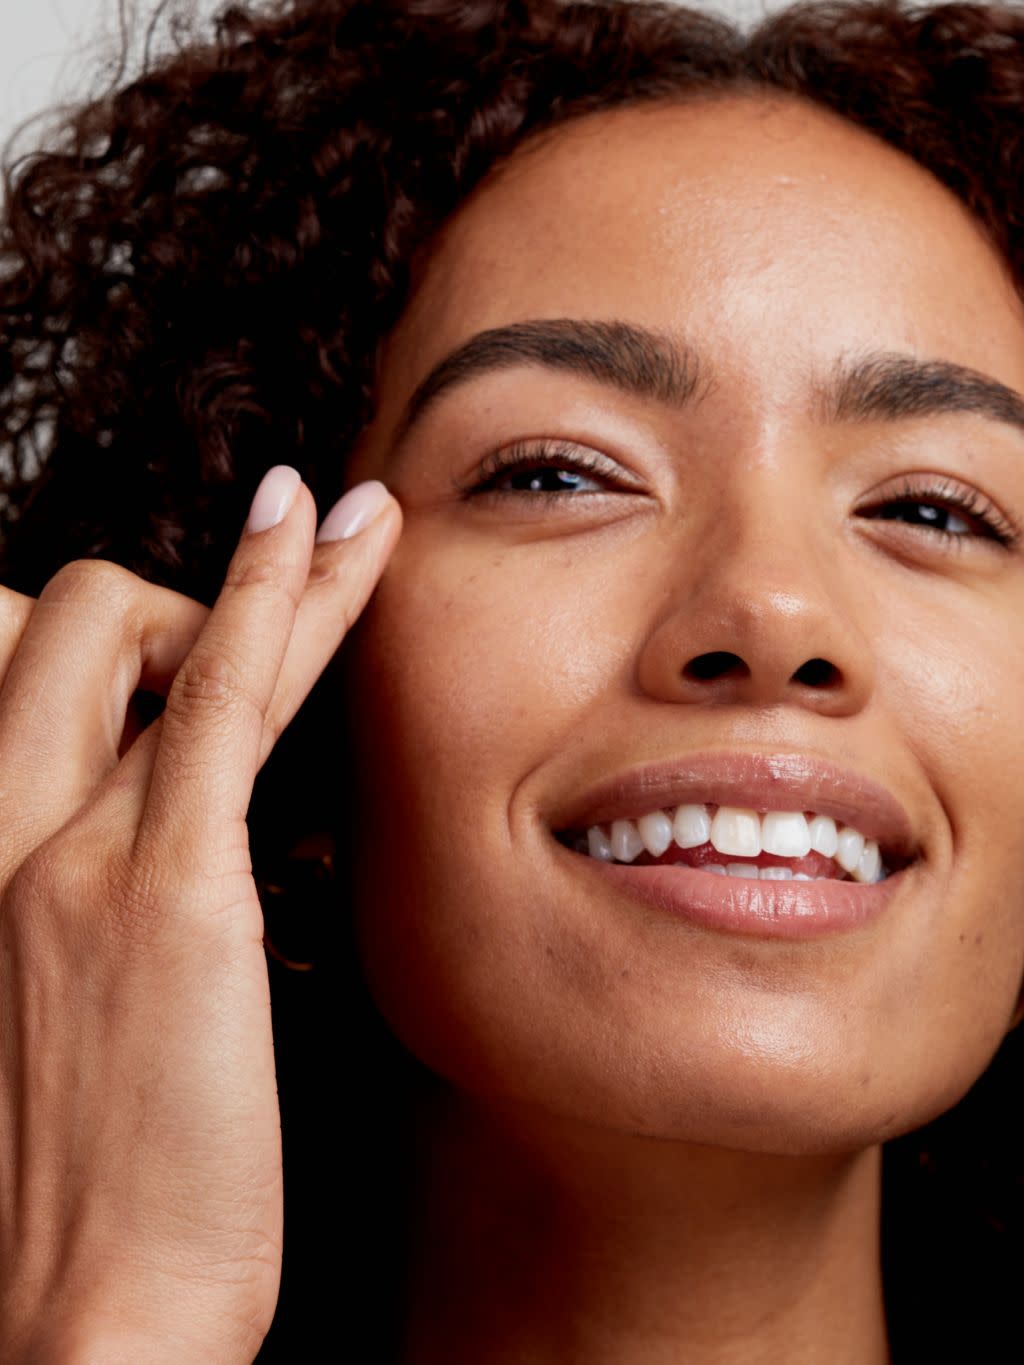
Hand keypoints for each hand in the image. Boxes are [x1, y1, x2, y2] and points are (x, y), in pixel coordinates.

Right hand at [0, 469, 399, 1361]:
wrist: (87, 1323)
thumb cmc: (85, 1180)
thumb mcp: (35, 1009)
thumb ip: (62, 900)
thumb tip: (134, 825)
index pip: (14, 671)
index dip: (100, 642)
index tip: (177, 630)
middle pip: (60, 616)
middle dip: (164, 602)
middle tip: (248, 657)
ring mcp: (72, 856)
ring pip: (154, 632)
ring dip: (264, 571)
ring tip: (341, 524)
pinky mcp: (174, 889)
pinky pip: (225, 694)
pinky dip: (282, 598)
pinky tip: (339, 538)